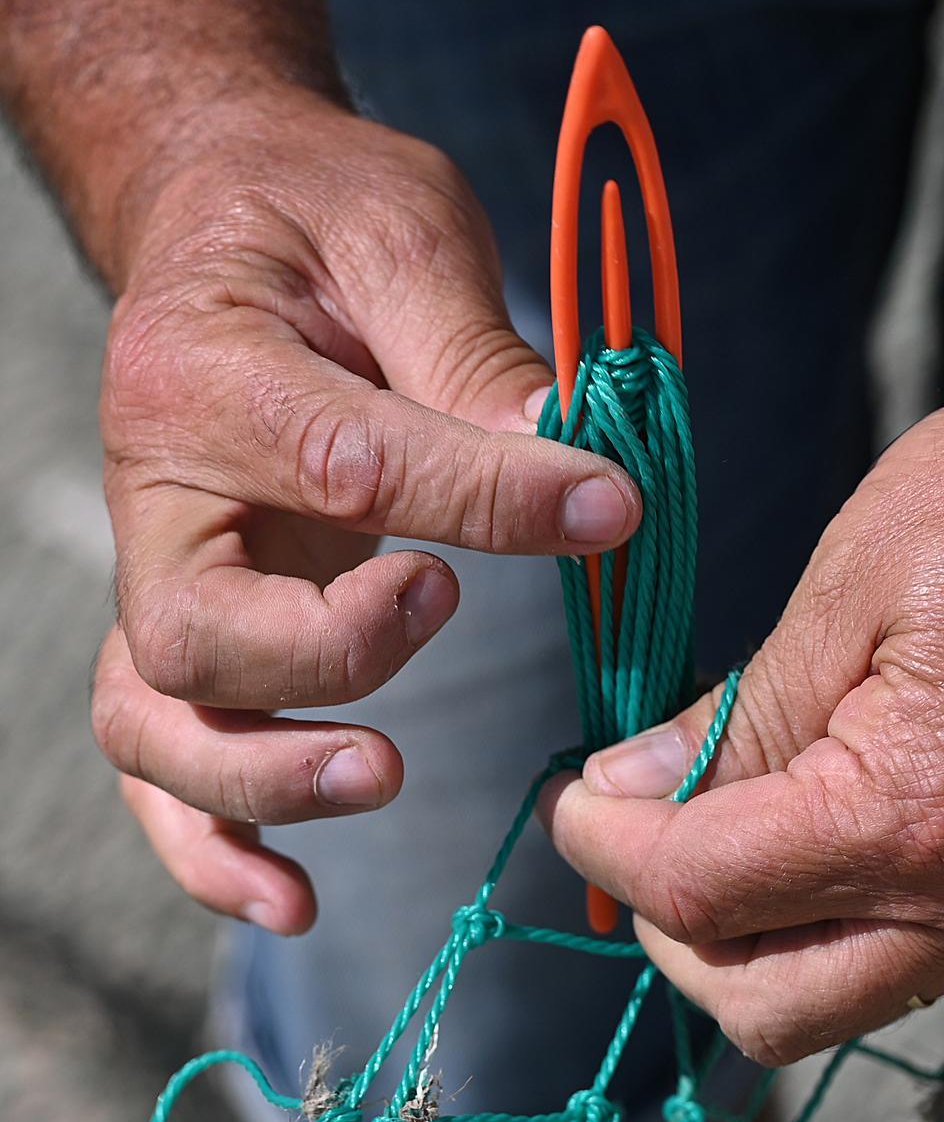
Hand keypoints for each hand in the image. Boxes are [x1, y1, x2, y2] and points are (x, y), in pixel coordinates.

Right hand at [90, 94, 640, 932]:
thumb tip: (583, 475)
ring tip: (381, 779)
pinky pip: (161, 763)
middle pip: (194, 636)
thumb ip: (477, 358)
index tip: (609, 503)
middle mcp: (155, 496)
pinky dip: (214, 847)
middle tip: (439, 606)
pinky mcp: (185, 635)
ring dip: (262, 781)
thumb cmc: (314, 220)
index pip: (343, 466)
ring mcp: (160, 579)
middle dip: (325, 658)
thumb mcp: (403, 230)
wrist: (219, 221)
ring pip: (155, 723)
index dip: (487, 501)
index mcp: (204, 372)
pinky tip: (294, 901)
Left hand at [543, 367, 943, 1064]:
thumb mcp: (852, 585)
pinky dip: (813, 923)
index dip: (608, 850)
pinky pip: (891, 957)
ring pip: (831, 1001)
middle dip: (673, 938)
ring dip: (742, 945)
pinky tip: (785, 833)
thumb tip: (629, 790)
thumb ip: (736, 714)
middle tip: (634, 837)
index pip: (705, 891)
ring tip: (701, 836)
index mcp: (912, 814)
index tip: (570, 799)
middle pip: (768, 1010)